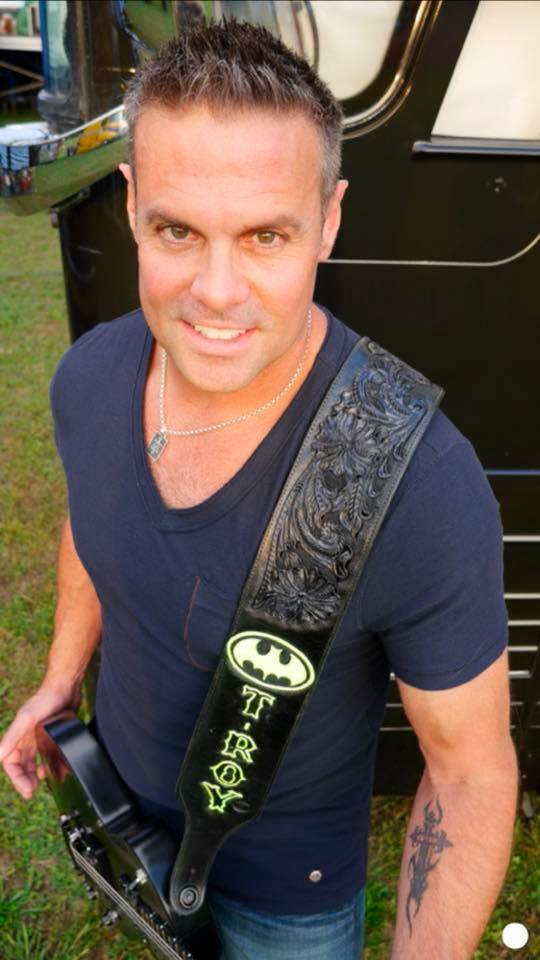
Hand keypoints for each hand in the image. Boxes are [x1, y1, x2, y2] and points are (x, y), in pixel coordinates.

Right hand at [0, 684, 80, 798]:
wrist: (65, 686)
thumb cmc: (45, 700)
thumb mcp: (27, 718)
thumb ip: (13, 736)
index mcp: (16, 736)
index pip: (11, 763)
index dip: (17, 778)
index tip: (28, 790)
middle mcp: (25, 738)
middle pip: (20, 765)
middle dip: (25, 780)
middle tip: (33, 791)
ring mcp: (38, 736)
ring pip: (31, 761)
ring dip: (33, 774)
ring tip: (40, 783)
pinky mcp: (50, 734)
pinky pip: (44, 754)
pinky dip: (46, 763)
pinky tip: (52, 768)